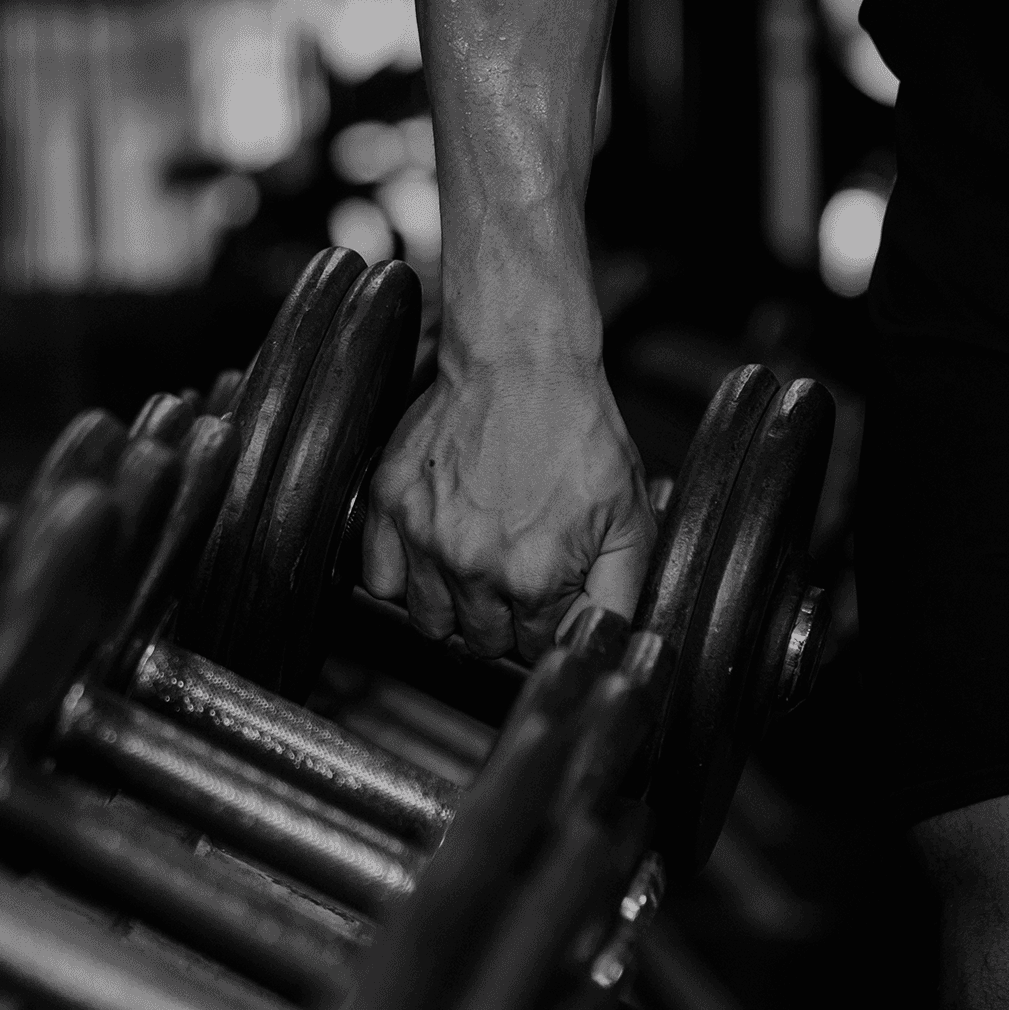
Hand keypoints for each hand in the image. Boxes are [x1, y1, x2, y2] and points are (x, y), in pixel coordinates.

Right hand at [362, 360, 654, 659]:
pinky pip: (379, 580)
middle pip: (479, 643)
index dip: (546, 623)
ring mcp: (423, 538)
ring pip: (428, 621)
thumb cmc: (576, 428)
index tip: (549, 593)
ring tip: (474, 565)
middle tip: (515, 574)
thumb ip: (620, 592)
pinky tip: (431, 552)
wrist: (520, 361)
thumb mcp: (629, 515)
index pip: (534, 647)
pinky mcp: (388, 507)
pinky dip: (401, 576)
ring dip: (452, 605)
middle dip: (502, 620)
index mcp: (535, 577)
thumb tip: (602, 644)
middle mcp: (472, 567)